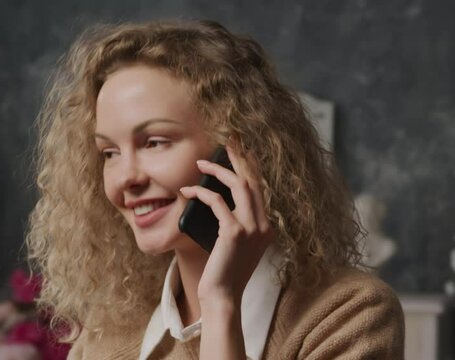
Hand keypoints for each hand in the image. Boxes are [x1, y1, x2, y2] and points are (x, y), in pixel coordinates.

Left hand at [179, 144, 272, 305]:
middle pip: (253, 181)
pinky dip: (201, 194)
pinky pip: (217, 203)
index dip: (249, 168)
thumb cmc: (224, 273)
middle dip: (240, 158)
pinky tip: (188, 192)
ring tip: (202, 163)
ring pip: (239, 186)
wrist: (223, 297)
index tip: (239, 152)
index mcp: (266, 228)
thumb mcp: (234, 245)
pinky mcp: (234, 233)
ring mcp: (251, 229)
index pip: (259, 189)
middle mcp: (263, 225)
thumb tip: (216, 198)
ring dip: (219, 170)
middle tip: (228, 140)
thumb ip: (234, 224)